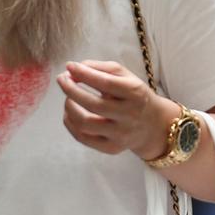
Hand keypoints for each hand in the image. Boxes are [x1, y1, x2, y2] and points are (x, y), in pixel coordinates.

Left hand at [57, 60, 179, 158]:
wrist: (152, 125)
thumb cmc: (132, 95)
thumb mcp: (124, 76)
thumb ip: (100, 68)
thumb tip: (72, 69)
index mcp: (135, 93)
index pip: (106, 83)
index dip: (85, 74)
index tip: (69, 67)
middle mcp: (130, 115)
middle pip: (93, 104)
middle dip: (71, 89)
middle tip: (62, 79)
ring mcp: (121, 134)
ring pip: (84, 123)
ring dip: (69, 106)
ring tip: (68, 97)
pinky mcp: (112, 148)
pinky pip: (82, 138)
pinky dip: (70, 123)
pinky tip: (69, 113)